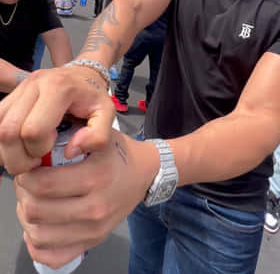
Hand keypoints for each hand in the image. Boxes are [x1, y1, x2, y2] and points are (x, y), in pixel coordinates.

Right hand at [0, 67, 114, 173]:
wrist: (83, 75)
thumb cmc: (93, 97)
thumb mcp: (107, 115)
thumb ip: (98, 137)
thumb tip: (71, 151)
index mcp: (58, 88)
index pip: (34, 130)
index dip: (39, 150)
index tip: (52, 151)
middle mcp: (34, 84)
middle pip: (8, 131)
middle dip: (18, 157)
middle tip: (36, 162)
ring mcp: (20, 88)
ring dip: (7, 151)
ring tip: (29, 154)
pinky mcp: (11, 94)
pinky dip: (3, 142)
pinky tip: (20, 146)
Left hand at [14, 131, 158, 268]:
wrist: (143, 173)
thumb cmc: (117, 152)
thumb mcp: (101, 135)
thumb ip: (75, 137)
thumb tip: (43, 149)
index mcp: (97, 176)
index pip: (44, 184)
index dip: (26, 176)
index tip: (28, 168)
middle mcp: (96, 207)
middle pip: (37, 210)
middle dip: (23, 195)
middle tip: (26, 183)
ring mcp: (95, 229)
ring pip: (40, 235)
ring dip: (27, 218)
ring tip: (31, 201)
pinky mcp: (93, 243)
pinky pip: (54, 257)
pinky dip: (37, 244)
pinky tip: (39, 224)